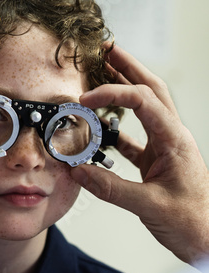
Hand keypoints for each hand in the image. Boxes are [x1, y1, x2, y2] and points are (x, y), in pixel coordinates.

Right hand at [71, 45, 208, 264]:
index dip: (112, 93)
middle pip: (151, 89)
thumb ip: (110, 188)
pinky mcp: (156, 162)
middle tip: (106, 49)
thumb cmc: (194, 222)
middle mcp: (171, 136)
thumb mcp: (150, 205)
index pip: (143, 101)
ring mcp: (164, 148)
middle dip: (128, 66)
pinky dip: (116, 129)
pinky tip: (102, 127)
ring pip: (144, 108)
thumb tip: (77, 170)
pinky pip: (134, 138)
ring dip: (124, 90)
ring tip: (103, 75)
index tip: (85, 98)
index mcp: (174, 139)